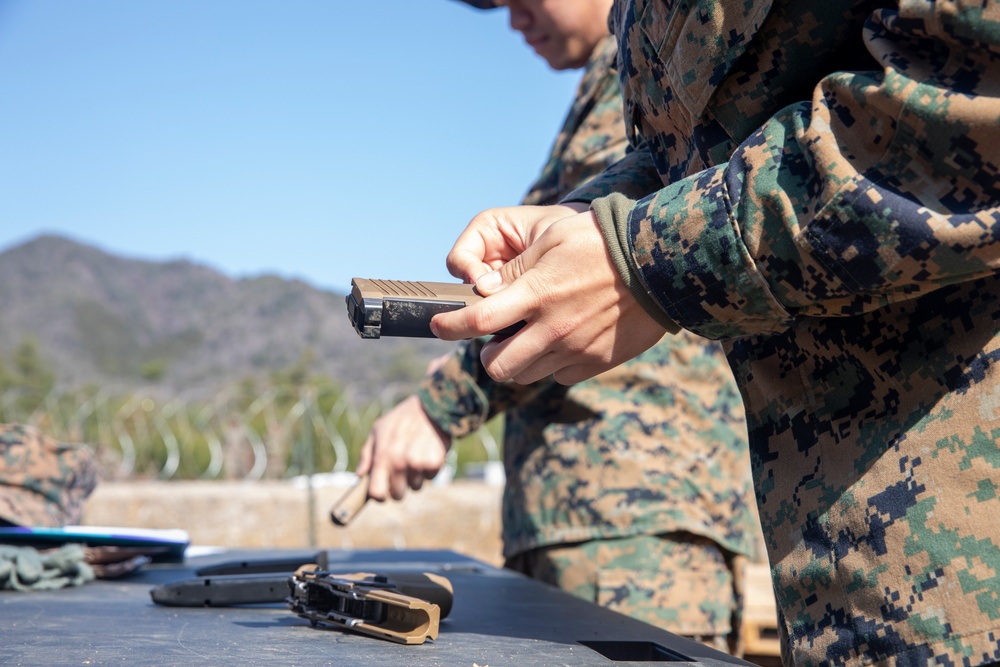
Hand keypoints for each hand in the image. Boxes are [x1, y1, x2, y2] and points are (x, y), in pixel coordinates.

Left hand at [355, 395, 451, 500]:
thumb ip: (367, 454)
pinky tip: (428, 453)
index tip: (383, 492)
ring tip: (416, 457)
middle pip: (398, 495)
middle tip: (402, 472)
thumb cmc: (401, 418)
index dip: (379, 496)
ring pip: (416, 487)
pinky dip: (430, 469)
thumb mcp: (378, 430)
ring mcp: (418, 464)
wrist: (431, 406)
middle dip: (399, 487)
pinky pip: (431, 477)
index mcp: (382, 457)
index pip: (377, 493)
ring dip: (416, 477)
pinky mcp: (435, 462)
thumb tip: (360, 474)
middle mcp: (399, 463)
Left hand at [431, 209, 666, 384]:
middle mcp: (552, 329)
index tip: (438, 326)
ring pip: (525, 374)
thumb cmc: (601, 242)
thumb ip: (516, 270)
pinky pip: (560, 376)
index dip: (449, 328)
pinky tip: (564, 340)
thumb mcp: (552, 240)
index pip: (477, 322)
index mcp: (536, 294)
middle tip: (496, 336)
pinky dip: (553, 364)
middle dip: (487, 354)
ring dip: (518, 360)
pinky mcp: (596, 362)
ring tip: (530, 336)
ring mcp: (575, 349)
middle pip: (496, 365)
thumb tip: (484, 290)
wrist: (661, 265)